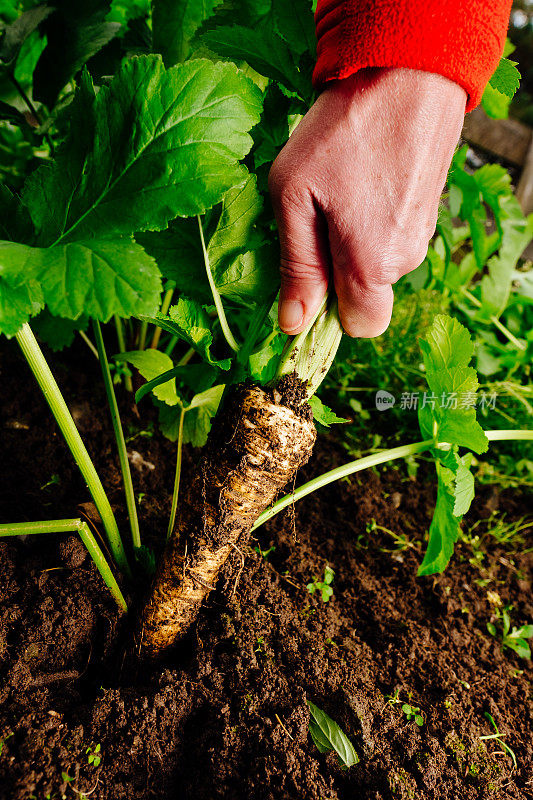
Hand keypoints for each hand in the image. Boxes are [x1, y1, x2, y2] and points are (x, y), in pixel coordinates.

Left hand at [268, 67, 465, 336]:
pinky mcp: (428, 210)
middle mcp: (404, 258)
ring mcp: (421, 233)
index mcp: (371, 265)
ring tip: (339, 187)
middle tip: (315, 216)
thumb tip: (293, 323)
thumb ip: (297, 266)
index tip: (310, 280)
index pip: (360, 326)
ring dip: (353, 239)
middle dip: (337, 269)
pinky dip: (374, 217)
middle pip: (366, 292)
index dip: (331, 312)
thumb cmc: (343, 131)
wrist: (407, 72)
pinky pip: (393, 234)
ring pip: (378, 262)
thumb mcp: (294, 195)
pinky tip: (362, 178)